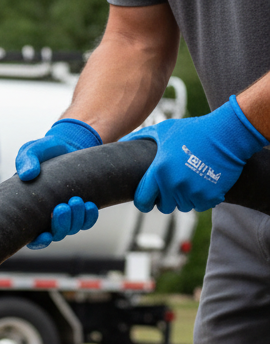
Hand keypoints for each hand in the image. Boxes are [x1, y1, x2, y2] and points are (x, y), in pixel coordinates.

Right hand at [16, 118, 102, 247]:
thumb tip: (27, 174)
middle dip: (60, 226)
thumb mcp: (31, 150)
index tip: (45, 234)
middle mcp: (47, 216)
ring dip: (76, 219)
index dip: (38, 242)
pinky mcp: (81, 208)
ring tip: (76, 200)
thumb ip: (25, 160)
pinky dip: (89, 216)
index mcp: (29, 210)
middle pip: (55, 235)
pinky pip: (87, 221)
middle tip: (62, 206)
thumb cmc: (45, 150)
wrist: (69, 144)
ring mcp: (66, 214)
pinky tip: (90, 204)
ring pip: (72, 229)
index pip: (32, 237)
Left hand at [125, 95, 267, 213]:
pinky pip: (199, 206)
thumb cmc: (194, 130)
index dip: (144, 201)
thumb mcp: (165, 129)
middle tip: (174, 184)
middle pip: (163, 206)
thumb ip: (142, 136)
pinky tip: (204, 182)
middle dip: (167, 198)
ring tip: (190, 179)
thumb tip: (121, 141)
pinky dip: (201, 198)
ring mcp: (192, 192)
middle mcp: (174, 185)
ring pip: (182, 206)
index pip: (142, 201)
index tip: (148, 199)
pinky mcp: (209, 197)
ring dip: (184, 197)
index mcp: (159, 172)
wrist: (229, 133)